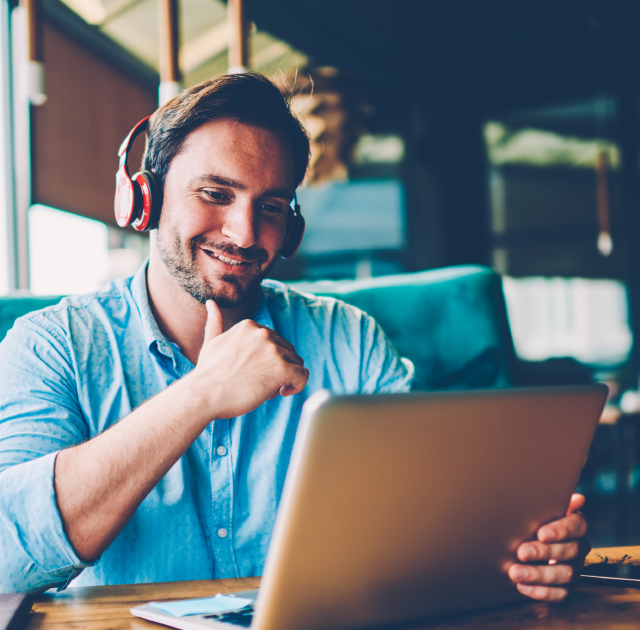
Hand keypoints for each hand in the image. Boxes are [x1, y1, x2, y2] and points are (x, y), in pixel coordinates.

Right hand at [188, 300, 308, 419]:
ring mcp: (273, 350)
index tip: (254, 372)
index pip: (274, 341)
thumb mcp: (211, 342)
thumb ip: (215, 322)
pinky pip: (302, 376)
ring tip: (267, 389)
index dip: (268, 359)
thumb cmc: (207, 373)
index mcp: (250, 326)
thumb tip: (211, 302)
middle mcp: (263, 334)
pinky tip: (282, 392)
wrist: (204, 395)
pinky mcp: (282, 369)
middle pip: (287, 351)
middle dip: (278, 368)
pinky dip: (297, 386)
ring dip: (286, 378)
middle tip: (260, 382)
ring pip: (296, 363)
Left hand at [508, 494, 589, 601]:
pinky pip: (559, 595)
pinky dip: (540, 592)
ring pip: (564, 575)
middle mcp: (579, 549)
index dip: (560, 530)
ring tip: (515, 572)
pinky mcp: (566, 589)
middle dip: (544, 553)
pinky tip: (522, 586)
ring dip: (538, 574)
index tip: (541, 533)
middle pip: (569, 551)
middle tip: (521, 552)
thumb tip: (578, 498)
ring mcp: (575, 570)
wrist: (535, 546)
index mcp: (577, 527)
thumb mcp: (544, 510)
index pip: (577, 526)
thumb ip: (555, 504)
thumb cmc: (538, 522)